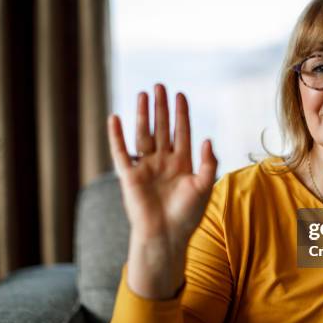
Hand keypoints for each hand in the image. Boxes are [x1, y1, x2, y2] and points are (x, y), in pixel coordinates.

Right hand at [107, 84, 217, 296]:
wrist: (166, 236)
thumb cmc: (188, 215)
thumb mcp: (204, 187)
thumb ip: (208, 162)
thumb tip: (207, 138)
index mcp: (182, 163)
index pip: (182, 132)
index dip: (181, 114)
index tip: (181, 95)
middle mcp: (163, 162)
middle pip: (162, 128)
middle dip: (162, 108)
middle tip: (160, 86)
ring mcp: (146, 167)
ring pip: (144, 135)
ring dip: (143, 115)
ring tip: (143, 94)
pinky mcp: (130, 176)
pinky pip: (121, 152)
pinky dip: (116, 136)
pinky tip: (115, 118)